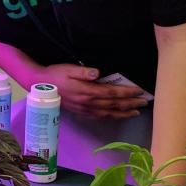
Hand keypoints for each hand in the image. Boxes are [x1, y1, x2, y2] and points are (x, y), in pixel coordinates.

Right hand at [33, 64, 147, 119]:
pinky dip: (111, 117)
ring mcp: (85, 109)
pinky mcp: (82, 112)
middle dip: (130, 104)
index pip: (112, 93)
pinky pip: (100, 116)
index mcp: (87, 91)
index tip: (139, 92)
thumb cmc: (55, 75)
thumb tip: (97, 72)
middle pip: (114, 104)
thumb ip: (83, 71)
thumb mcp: (68, 68)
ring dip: (124, 113)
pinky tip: (117, 116)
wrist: (41, 88)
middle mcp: (88, 102)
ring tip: (136, 112)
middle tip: (144, 103)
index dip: (127, 93)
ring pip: (109, 113)